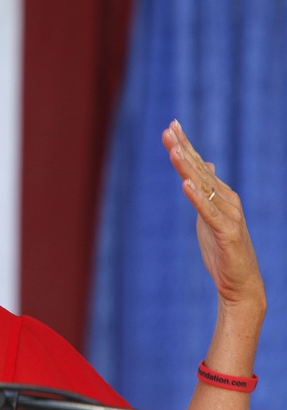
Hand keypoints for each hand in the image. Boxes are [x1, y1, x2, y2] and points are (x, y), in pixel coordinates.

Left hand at [162, 119, 265, 310]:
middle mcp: (227, 200)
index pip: (200, 165)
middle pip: (201, 170)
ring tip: (174, 150)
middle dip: (184, 149)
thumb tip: (205, 165)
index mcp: (221, 195)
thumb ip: (207, 190)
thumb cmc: (223, 250)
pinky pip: (209, 213)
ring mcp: (229, 216)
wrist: (241, 284)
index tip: (171, 125)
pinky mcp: (227, 233)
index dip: (186, 145)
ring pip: (204, 187)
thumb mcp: (210, 215)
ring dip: (188, 168)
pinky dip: (197, 198)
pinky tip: (185, 184)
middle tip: (168, 130)